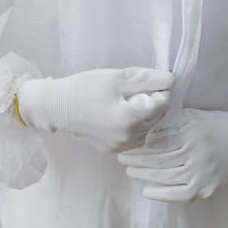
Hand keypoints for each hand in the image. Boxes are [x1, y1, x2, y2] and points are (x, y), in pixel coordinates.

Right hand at [16, 67, 174, 151]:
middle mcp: (129, 137)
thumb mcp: (117, 77)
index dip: (159, 89)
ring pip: (147, 128)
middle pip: (157, 117)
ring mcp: (121, 146)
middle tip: (134, 89)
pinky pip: (134, 137)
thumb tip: (171, 80)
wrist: (55, 107)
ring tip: (125, 101)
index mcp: (131, 119)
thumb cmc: (84, 88)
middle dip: (152, 102)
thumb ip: (147, 79)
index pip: (163, 103)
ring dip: (144, 114)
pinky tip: (117, 113)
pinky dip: (133, 125)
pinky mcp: (112, 150)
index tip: (146, 81)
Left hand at [118, 96, 227, 202]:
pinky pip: (180, 194)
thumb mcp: (193, 115)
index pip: (158, 141)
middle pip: (159, 159)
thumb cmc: (216, 123)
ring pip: (166, 177)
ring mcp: (202, 172)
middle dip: (136, 160)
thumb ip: (171, 120)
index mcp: (192, 131)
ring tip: (130, 171)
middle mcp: (196, 152)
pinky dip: (162, 194)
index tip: (125, 144)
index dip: (138, 145)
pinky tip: (147, 190)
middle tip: (121, 158)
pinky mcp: (207, 187)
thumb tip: (143, 125)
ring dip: (144, 175)